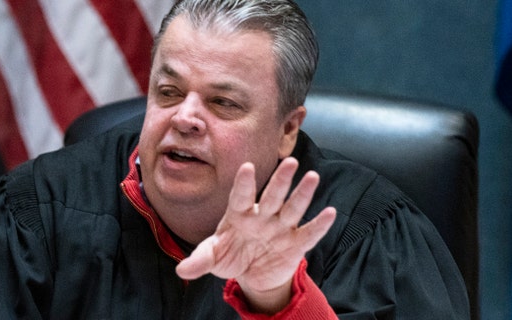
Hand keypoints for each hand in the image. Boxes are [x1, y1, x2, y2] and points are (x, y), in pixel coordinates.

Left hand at [176, 157, 335, 313]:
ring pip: (292, 208)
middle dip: (281, 180)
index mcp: (239, 214)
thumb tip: (181, 270)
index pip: (241, 196)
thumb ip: (199, 261)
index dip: (244, 183)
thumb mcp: (212, 258)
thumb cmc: (230, 256)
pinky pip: (308, 233)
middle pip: (272, 196)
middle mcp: (262, 216)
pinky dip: (319, 225)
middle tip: (290, 161)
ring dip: (303, 194)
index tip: (248, 167)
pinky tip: (330, 213)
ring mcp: (280, 228)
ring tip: (313, 176)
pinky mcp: (295, 244)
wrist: (251, 273)